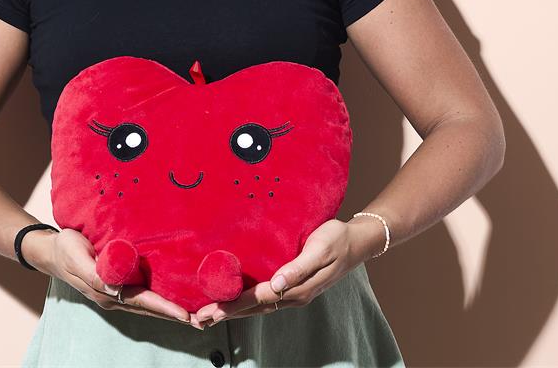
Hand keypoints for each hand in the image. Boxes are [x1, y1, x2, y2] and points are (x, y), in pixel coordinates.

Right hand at [24, 227, 206, 329]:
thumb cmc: (66, 248)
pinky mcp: (117, 283)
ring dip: (170, 310)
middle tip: (202, 320)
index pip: (142, 302)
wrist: (52, 250)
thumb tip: (114, 289)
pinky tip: (171, 297)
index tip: (185, 315)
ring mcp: (116, 292)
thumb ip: (95, 274)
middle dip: (174, 315)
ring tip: (194, 315)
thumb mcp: (77, 258)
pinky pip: (141, 294)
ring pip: (148, 304)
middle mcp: (115, 296)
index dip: (164, 308)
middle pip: (150, 308)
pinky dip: (158, 299)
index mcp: (107, 291)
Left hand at [194, 218, 374, 325]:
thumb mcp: (320, 249)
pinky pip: (266, 298)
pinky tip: (237, 300)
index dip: (233, 305)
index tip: (212, 310)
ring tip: (211, 313)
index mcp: (297, 288)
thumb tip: (277, 284)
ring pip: (258, 306)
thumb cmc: (337, 239)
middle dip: (227, 313)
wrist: (357, 242)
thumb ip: (298, 267)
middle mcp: (293, 295)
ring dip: (235, 310)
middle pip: (254, 308)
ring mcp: (294, 293)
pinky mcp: (293, 286)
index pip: (258, 299)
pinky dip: (247, 302)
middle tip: (200, 318)